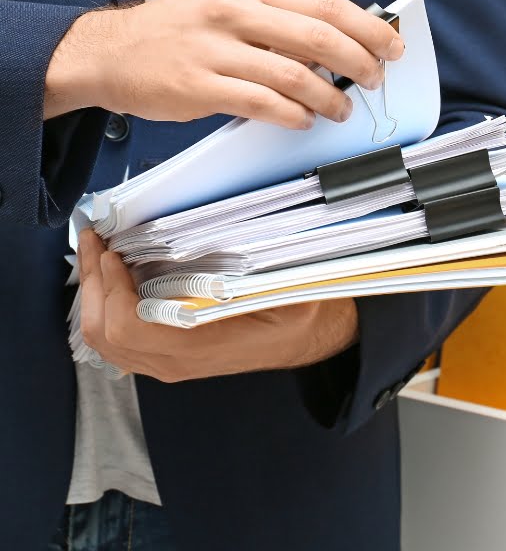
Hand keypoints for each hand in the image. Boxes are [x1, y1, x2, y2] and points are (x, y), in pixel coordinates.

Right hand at [44, 0, 405, 127]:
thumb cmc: (183, 29)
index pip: (326, 5)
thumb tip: (344, 40)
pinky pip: (263, 104)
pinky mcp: (201, 86)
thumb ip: (282, 17)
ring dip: (330, 98)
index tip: (392, 47)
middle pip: (320, 39)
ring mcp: (216, 49)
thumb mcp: (232, 3)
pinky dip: (293, 115)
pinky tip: (304, 120)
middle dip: (360, 64)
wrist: (112, 51)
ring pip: (295, 76)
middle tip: (375, 81)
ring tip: (341, 109)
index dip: (368, 29)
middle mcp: (235, 12)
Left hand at [77, 230, 358, 381]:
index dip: (112, 287)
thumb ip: (249, 272)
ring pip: (103, 340)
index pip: (129, 328)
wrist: (317, 339)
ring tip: (99, 255)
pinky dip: (105, 307)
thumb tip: (210, 239)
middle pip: (103, 334)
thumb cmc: (306, 312)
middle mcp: (175, 362)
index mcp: (201, 346)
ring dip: (94, 294)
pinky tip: (115, 279)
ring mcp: (168, 363)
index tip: (116, 250)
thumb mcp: (288, 287)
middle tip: (96, 241)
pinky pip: (117, 340)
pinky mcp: (167, 356)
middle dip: (91, 283)